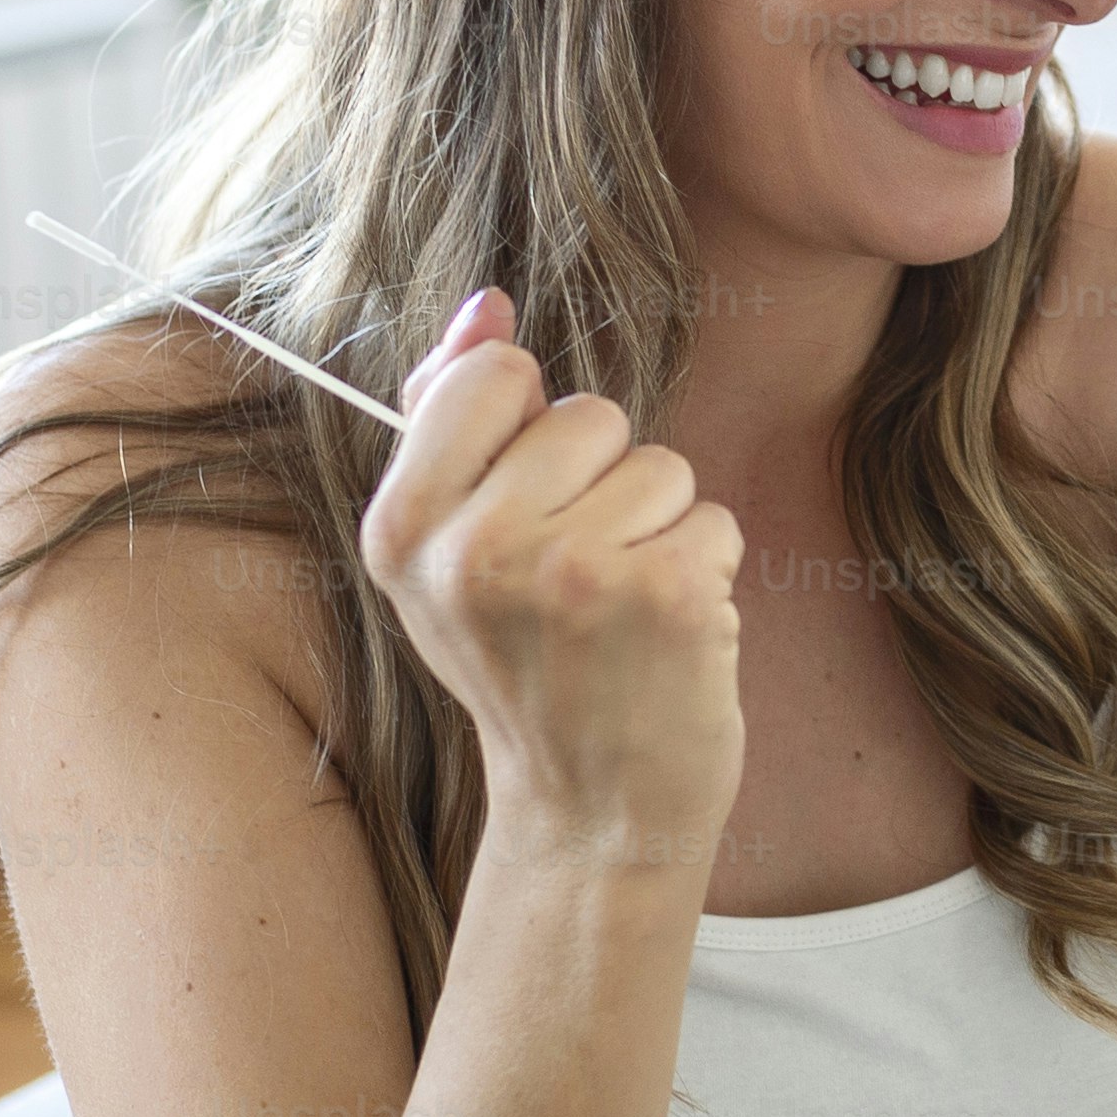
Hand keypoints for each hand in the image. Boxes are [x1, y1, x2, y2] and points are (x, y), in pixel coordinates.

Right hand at [352, 289, 747, 871]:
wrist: (592, 813)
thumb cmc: (527, 667)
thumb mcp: (450, 554)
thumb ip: (453, 416)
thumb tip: (488, 302)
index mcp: (403, 530)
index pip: (490, 374)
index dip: (529, 425)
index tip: (524, 505)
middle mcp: (476, 551)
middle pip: (586, 414)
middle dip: (603, 482)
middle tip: (578, 583)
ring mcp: (574, 575)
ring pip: (659, 465)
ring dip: (660, 528)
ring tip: (622, 615)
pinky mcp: (667, 598)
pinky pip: (713, 517)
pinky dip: (706, 571)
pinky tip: (668, 640)